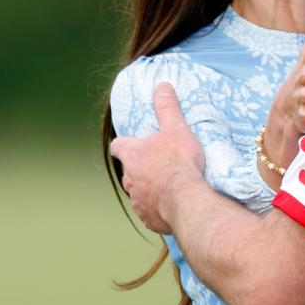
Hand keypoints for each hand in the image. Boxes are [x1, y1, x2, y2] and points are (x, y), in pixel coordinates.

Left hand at [109, 82, 204, 232]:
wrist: (187, 199)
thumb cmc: (179, 162)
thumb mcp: (176, 128)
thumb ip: (167, 108)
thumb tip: (162, 86)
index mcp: (133, 155)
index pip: (118, 147)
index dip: (125, 145)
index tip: (134, 144)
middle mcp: (129, 179)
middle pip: (129, 172)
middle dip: (141, 169)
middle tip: (161, 166)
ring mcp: (138, 201)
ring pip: (140, 193)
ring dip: (150, 190)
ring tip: (170, 188)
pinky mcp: (149, 218)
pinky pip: (151, 213)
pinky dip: (159, 209)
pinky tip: (173, 206)